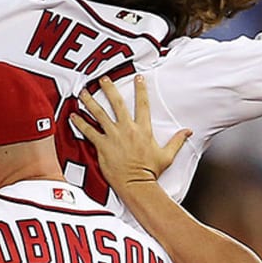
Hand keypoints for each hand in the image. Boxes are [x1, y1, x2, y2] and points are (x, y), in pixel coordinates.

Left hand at [72, 76, 190, 186]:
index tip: (137, 78)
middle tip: (103, 79)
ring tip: (83, 92)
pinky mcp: (102, 146)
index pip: (142, 104)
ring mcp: (113, 136)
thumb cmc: (150, 172)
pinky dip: (80, 123)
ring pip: (99, 114)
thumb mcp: (167, 155)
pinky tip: (73, 115)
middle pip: (117, 104)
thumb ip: (177, 141)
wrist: (137, 184)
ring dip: (90, 101)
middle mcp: (127, 129)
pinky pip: (88, 131)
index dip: (141, 89)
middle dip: (109, 89)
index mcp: (143, 130)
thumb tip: (188, 131)